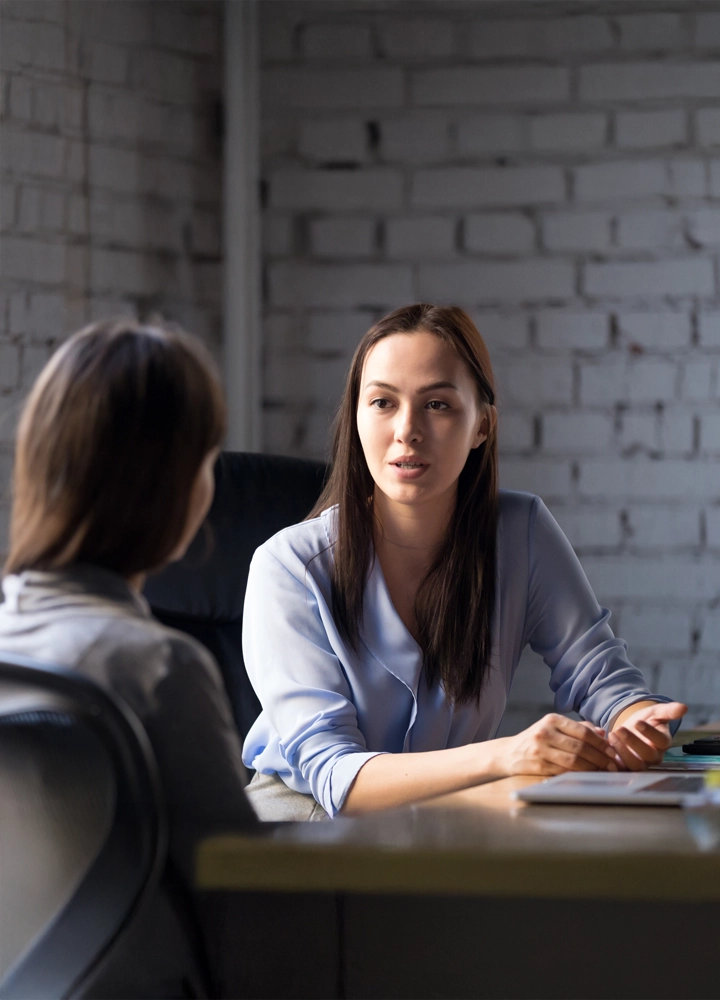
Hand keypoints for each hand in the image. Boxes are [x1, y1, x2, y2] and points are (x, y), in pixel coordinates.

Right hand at [497, 713, 617, 776]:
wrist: (509, 753)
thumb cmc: (537, 739)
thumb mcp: (554, 727)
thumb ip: (578, 728)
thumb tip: (603, 733)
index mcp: (552, 719)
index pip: (583, 731)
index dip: (601, 743)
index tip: (613, 751)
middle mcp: (545, 732)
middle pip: (580, 746)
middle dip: (600, 757)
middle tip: (613, 765)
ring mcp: (540, 749)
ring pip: (574, 760)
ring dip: (593, 767)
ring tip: (604, 771)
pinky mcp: (538, 765)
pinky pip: (564, 771)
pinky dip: (580, 774)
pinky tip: (589, 776)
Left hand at [609, 701, 687, 770]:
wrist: (630, 729)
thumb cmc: (646, 720)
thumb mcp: (655, 712)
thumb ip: (669, 710)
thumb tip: (684, 707)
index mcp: (663, 743)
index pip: (661, 741)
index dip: (650, 733)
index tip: (638, 722)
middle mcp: (654, 756)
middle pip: (647, 755)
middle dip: (633, 742)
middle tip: (620, 729)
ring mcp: (640, 763)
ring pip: (635, 765)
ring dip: (622, 751)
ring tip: (611, 735)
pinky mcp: (626, 767)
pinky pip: (621, 769)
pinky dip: (613, 761)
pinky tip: (605, 747)